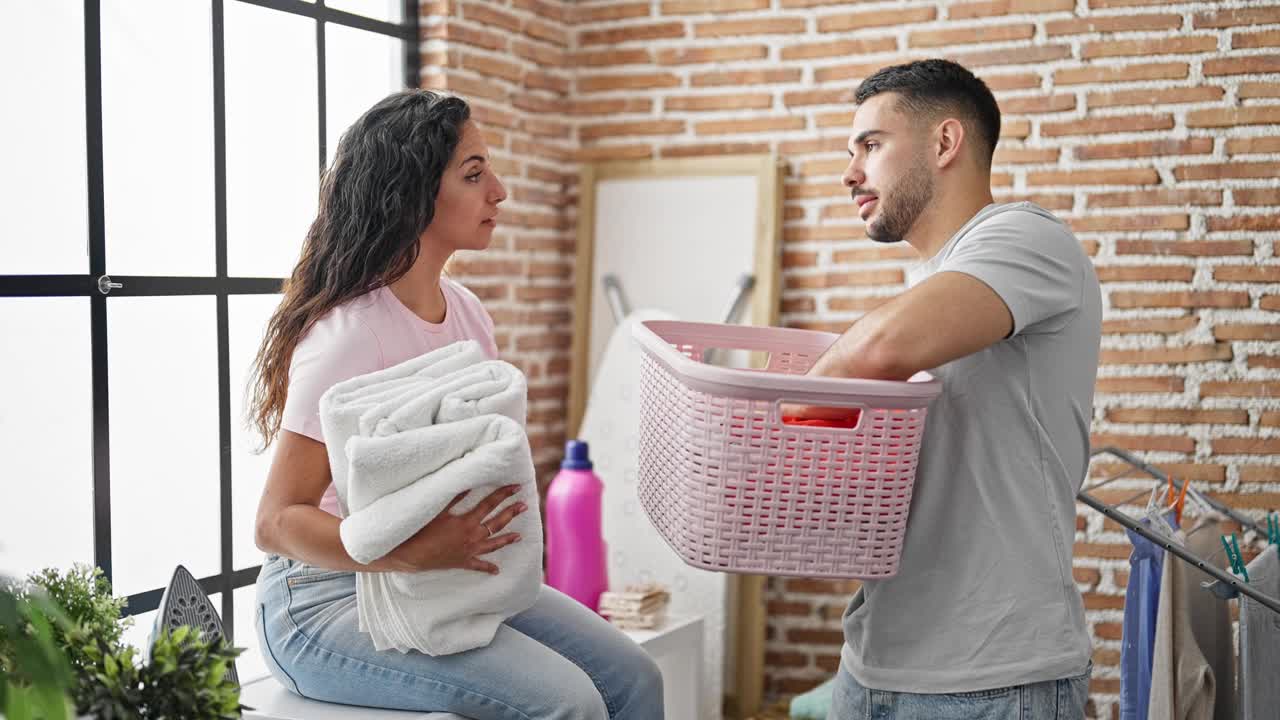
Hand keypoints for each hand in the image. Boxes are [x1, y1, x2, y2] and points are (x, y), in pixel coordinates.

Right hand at [387, 484, 526, 573]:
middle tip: (524, 506)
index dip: (503, 494)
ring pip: (493, 545)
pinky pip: (478, 566)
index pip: (489, 504)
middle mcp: (472, 536)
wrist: (412, 555)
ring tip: (519, 536)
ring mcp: (469, 551)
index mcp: (467, 522)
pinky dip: (488, 568)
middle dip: (511, 513)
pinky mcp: (463, 562)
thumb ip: (454, 497)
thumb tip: (469, 483)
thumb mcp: (438, 511)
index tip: (516, 487)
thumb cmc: (423, 531)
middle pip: (497, 523)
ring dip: (507, 539)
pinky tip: (497, 570)